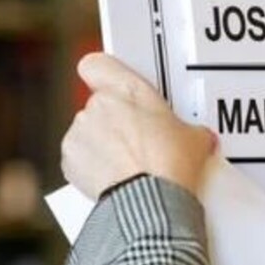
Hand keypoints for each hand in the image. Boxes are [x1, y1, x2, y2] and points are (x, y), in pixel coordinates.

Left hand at [61, 52, 216, 198]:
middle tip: (139, 140)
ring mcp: (80, 132)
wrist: (150, 200)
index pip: (97, 64)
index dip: (103, 74)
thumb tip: (195, 139)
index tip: (114, 86)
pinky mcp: (68, 161)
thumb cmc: (170, 164)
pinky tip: (116, 178)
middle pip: (99, 104)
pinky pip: (78, 159)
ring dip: (102, 144)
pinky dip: (91, 167)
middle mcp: (99, 105)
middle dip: (114, 121)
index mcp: (127, 90)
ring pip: (88, 132)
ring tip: (129, 165)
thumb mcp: (194, 139)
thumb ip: (187, 130)